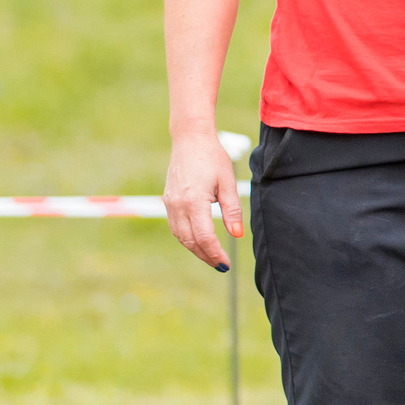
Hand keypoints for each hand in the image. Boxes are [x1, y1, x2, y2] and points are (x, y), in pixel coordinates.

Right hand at [165, 130, 242, 269]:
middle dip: (205, 256)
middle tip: (220, 265)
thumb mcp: (228, 182)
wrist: (190, 139)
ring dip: (195, 249)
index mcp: (194, 201)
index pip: (203, 236)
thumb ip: (232, 210)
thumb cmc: (213, 158)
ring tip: (211, 256)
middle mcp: (178, 205)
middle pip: (190, 241)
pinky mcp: (168, 200)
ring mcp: (170, 203)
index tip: (225, 263)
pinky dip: (186, 238)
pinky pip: (176, 226)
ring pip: (180, 236)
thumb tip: (237, 234)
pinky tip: (199, 241)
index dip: (214, 253)